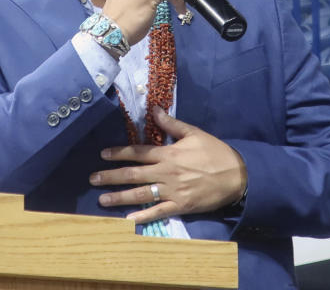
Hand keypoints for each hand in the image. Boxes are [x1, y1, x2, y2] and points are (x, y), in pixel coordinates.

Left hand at [90, 107, 247, 223]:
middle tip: (93, 179)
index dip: (119, 153)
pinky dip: (142, 216)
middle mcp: (166, 172)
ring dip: (120, 197)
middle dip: (111, 176)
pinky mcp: (180, 206)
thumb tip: (154, 109)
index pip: (138, 152)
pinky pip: (158, 212)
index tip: (102, 155)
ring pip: (141, 193)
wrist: (237, 175)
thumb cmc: (215, 152)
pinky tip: (127, 220)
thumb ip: (172, 124)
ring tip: (102, 200)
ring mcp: (172, 191)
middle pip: (133, 174)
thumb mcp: (194, 133)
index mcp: (168, 153)